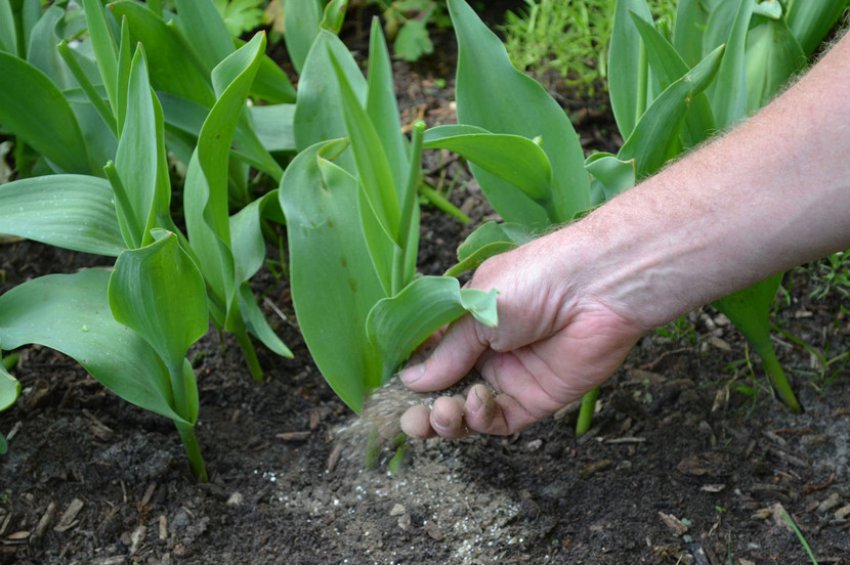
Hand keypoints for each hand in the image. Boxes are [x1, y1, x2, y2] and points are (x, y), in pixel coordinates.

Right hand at [398, 230, 646, 437]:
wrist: (596, 288)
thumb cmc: (534, 280)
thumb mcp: (476, 311)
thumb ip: (446, 351)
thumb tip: (411, 381)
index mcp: (468, 322)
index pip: (430, 356)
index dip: (410, 376)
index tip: (389, 394)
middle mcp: (486, 352)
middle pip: (445, 390)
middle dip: (423, 408)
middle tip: (410, 420)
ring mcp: (510, 377)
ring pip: (467, 412)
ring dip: (448, 418)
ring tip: (441, 413)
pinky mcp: (536, 399)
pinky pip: (499, 421)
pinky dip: (480, 418)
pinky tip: (474, 403)